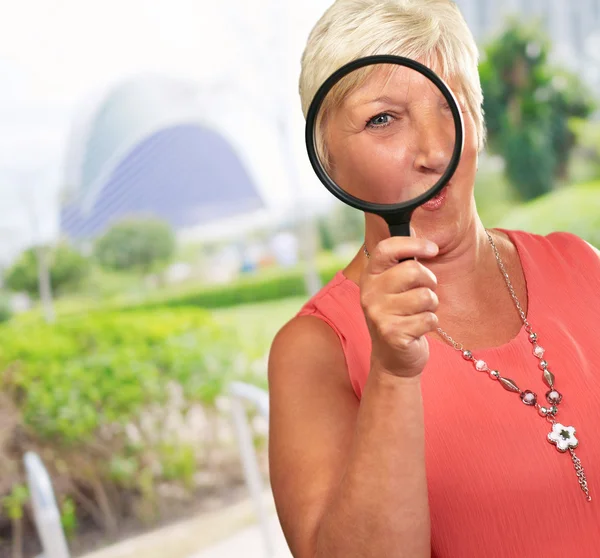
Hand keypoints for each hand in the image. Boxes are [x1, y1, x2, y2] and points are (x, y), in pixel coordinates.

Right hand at [360, 236, 438, 377]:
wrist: (393, 359)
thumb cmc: (400, 316)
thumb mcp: (394, 288)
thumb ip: (403, 265)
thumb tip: (427, 243)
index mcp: (370, 276)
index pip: (387, 248)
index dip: (413, 244)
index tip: (433, 249)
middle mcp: (370, 293)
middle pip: (412, 270)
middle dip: (430, 281)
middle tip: (426, 291)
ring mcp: (378, 314)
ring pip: (425, 296)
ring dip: (432, 305)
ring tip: (421, 313)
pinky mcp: (392, 333)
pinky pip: (429, 318)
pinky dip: (431, 323)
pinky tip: (418, 329)